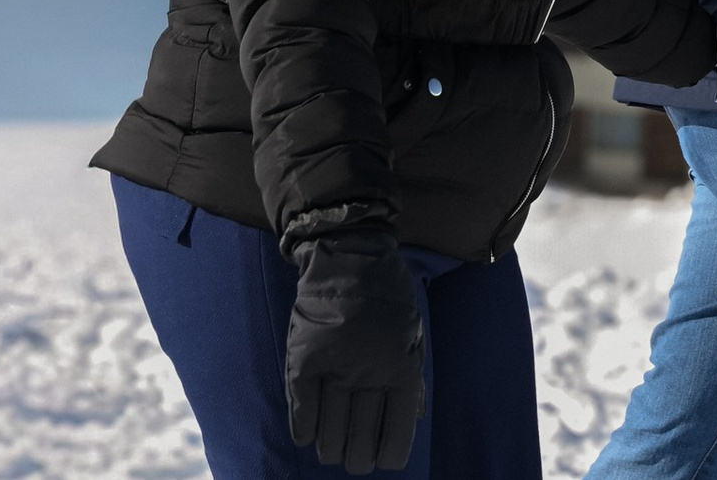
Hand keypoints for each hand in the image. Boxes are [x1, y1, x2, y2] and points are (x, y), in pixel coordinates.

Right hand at [284, 232, 425, 472]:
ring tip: (333, 450)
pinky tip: (309, 436)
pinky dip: (305, 428)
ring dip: (331, 448)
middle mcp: (370, 375)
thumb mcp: (413, 334)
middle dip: (358, 458)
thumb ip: (413, 378)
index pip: (396, 435)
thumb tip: (414, 420)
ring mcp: (335, 369)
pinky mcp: (304, 360)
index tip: (383, 460)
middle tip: (356, 458)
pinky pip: (302, 410)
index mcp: (402, 369)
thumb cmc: (388, 296)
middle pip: (359, 442)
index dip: (388, 456)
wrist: (349, 256)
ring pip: (330, 434)